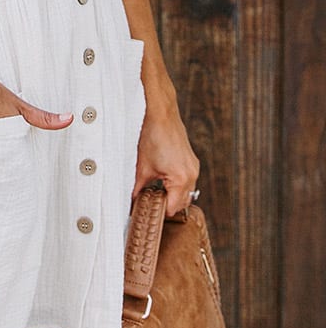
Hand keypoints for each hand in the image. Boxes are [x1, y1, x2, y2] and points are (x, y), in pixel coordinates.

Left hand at [133, 99, 199, 216]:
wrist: (160, 113)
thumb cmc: (152, 136)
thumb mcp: (142, 168)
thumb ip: (138, 189)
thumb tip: (133, 201)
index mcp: (181, 179)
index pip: (173, 208)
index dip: (160, 213)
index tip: (148, 214)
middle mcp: (192, 174)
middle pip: (182, 202)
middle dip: (167, 205)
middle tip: (149, 205)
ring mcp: (193, 166)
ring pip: (186, 192)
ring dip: (172, 195)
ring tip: (154, 193)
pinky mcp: (191, 160)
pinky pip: (186, 180)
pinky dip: (176, 184)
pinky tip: (161, 180)